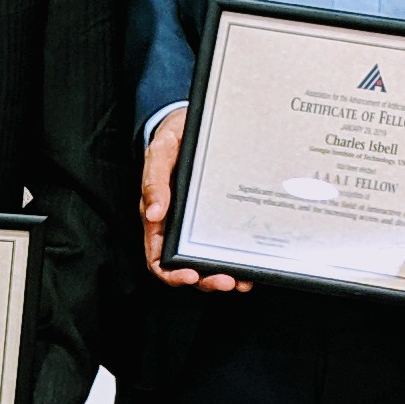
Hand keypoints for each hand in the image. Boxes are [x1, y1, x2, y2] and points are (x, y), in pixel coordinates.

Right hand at [138, 112, 247, 291]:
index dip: (172, 274)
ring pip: (209, 260)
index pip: (158, 258)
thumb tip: (153, 213)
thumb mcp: (160, 152)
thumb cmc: (172, 138)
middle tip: (227, 281)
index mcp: (159, 218)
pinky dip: (237, 256)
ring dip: (225, 274)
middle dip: (207, 280)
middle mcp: (178, 227)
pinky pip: (226, 242)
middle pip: (187, 266)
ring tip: (242, 279)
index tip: (190, 275)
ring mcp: (200, 225)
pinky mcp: (219, 217)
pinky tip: (251, 260)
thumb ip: (154, 181)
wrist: (195, 122)